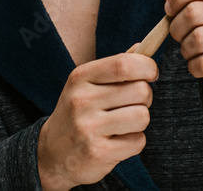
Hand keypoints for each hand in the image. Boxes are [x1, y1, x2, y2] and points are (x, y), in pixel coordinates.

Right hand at [37, 53, 157, 190]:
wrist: (51, 155)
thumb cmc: (77, 114)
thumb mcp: (87, 85)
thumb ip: (115, 66)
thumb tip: (142, 47)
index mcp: (80, 77)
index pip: (124, 64)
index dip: (147, 67)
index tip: (151, 73)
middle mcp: (82, 100)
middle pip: (140, 90)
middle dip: (146, 97)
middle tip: (133, 104)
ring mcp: (88, 128)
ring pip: (142, 116)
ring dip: (140, 121)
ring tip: (124, 123)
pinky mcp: (98, 153)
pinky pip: (138, 141)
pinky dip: (134, 142)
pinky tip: (117, 141)